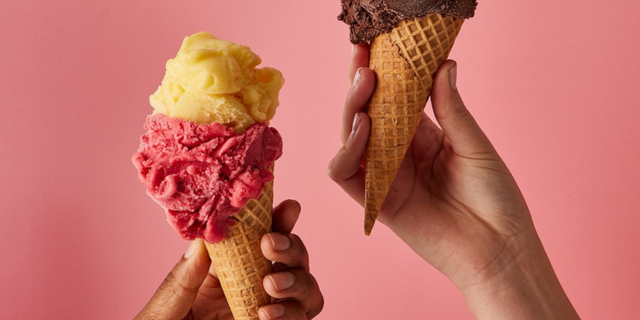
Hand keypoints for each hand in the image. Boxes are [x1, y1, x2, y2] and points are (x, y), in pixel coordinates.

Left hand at [135, 200, 322, 319]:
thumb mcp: (166, 305)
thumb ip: (184, 278)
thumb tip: (202, 241)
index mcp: (226, 274)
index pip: (259, 242)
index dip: (279, 222)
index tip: (288, 208)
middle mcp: (252, 292)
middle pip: (295, 262)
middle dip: (293, 248)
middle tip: (271, 246)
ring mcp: (264, 314)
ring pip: (307, 292)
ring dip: (298, 282)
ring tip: (271, 285)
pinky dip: (291, 314)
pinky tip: (267, 314)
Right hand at [328, 45, 579, 318]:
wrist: (501, 250)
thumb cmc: (496, 200)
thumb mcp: (475, 146)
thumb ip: (451, 110)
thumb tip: (443, 65)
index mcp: (425, 139)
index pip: (394, 101)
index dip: (385, 75)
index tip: (377, 47)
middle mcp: (401, 156)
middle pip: (368, 115)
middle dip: (361, 86)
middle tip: (363, 58)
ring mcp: (387, 178)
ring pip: (351, 140)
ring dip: (351, 110)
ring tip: (363, 85)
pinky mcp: (378, 202)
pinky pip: (347, 174)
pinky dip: (347, 150)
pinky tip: (363, 127)